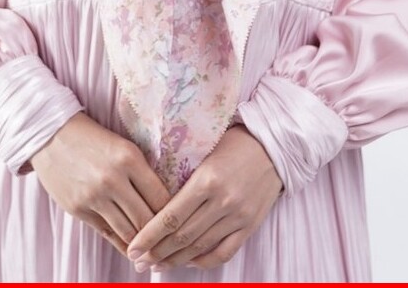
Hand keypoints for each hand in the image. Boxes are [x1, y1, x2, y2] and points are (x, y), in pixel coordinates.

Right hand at [30, 113, 171, 256]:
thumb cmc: (94, 139)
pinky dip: (123, 244)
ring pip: (128, 232)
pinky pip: (108, 234)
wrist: (52, 134)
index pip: (161, 197)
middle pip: (147, 219)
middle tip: (172, 243)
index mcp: (129, 158)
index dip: (174, 213)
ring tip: (155, 251)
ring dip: (142, 244)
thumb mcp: (123, 146)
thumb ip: (142, 172)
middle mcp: (113, 179)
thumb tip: (166, 201)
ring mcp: (94, 197)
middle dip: (161, 234)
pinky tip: (133, 249)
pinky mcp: (79, 209)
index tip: (181, 222)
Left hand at [126, 124, 282, 271]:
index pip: (170, 217)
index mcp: (206, 180)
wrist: (274, 145)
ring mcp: (237, 216)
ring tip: (157, 265)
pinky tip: (188, 262)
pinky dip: (203, 261)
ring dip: (175, 260)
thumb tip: (154, 197)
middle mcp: (222, 202)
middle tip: (138, 260)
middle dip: (156, 252)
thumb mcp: (205, 151)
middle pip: (182, 237)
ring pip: (200, 248)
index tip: (133, 247)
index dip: (149, 236)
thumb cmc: (234, 141)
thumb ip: (184, 176)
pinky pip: (223, 252)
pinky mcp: (250, 225)